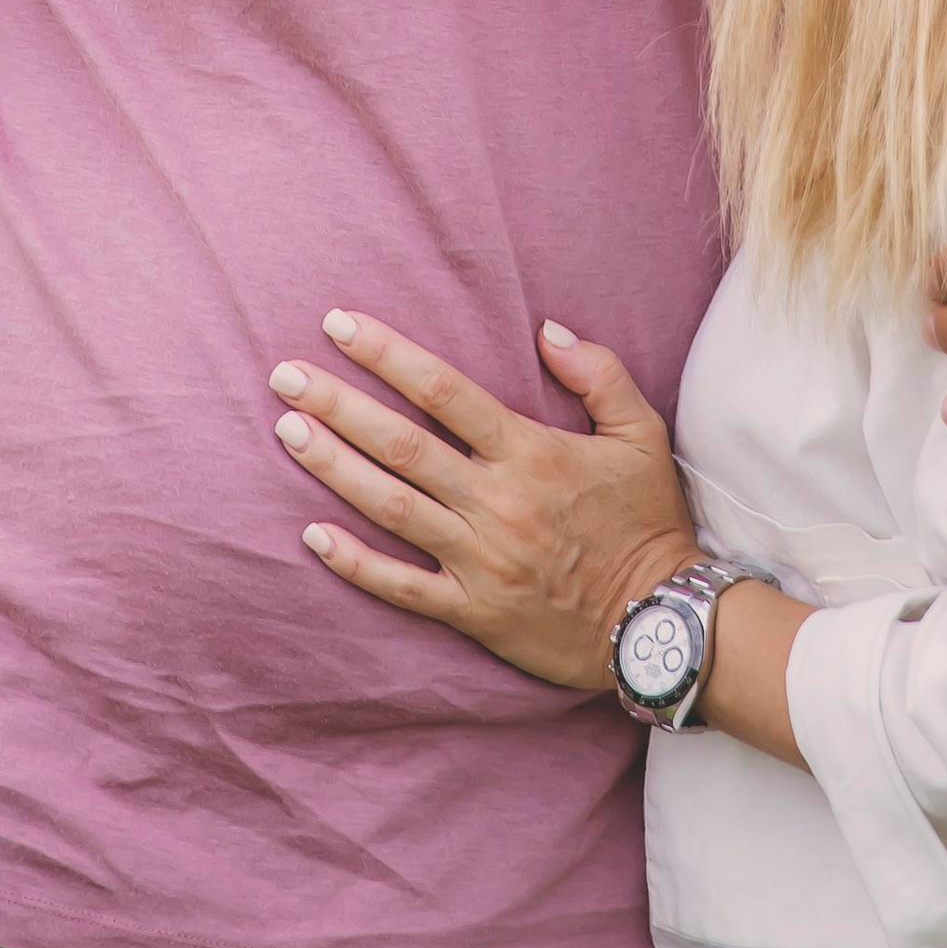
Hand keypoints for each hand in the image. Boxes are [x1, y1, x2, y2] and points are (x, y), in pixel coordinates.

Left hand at [267, 310, 695, 690]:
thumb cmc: (649, 521)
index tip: (339, 324)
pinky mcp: (473, 612)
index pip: (445, 391)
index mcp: (532, 452)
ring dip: (334, 468)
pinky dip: (355, 562)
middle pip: (402, 445)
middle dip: (338, 405)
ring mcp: (480, 561)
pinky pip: (402, 586)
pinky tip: (312, 535)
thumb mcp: (642, 433)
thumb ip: (598, 372)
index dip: (388, 354)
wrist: (662, 623)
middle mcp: (497, 503)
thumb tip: (547, 328)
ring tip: (288, 431)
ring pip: (391, 507)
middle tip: (284, 375)